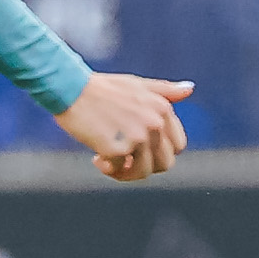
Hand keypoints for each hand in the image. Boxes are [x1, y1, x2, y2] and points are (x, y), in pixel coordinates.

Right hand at [53, 72, 192, 181]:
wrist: (68, 87)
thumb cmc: (100, 87)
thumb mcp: (137, 85)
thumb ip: (165, 91)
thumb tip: (189, 88)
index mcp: (163, 109)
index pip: (178, 146)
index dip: (159, 152)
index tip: (139, 150)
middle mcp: (155, 123)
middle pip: (165, 163)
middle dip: (144, 166)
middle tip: (123, 161)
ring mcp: (137, 137)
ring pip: (144, 172)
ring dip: (126, 173)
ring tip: (108, 162)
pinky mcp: (117, 148)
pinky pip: (119, 171)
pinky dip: (108, 169)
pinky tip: (96, 159)